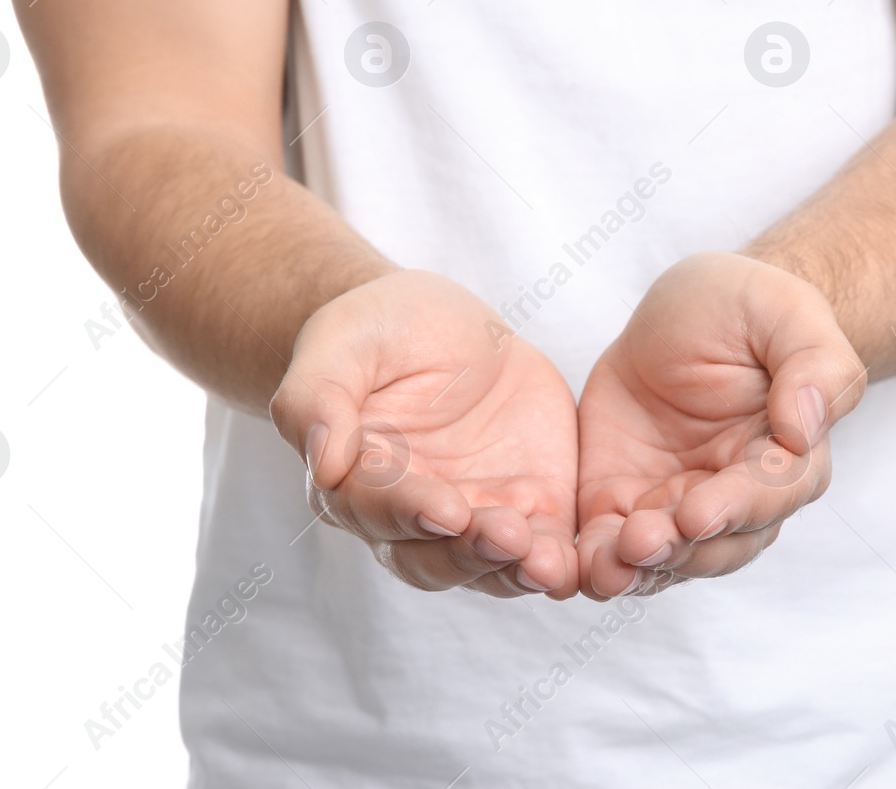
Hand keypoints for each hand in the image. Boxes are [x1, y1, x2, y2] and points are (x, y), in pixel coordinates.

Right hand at [269, 270, 579, 598]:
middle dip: (470, 553)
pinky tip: (579, 561)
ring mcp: (473, 515)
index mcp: (356, 481)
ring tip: (548, 563)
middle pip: (435, 555)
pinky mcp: (528, 504)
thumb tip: (320, 457)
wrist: (436, 325)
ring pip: (490, 564)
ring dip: (516, 569)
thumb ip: (316, 396)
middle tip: (506, 537)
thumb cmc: (374, 332)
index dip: (409, 511)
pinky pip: (544, 544)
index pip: (378, 508)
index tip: (444, 509)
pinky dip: (559, 559)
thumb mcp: (339, 342)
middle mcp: (411, 517)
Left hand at [576, 252, 865, 598]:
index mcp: (787, 456)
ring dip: (637, 568)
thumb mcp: (785, 312)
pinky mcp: (623, 502)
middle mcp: (737, 496)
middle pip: (717, 542)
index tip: (697, 513)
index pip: (770, 494)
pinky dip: (597, 561)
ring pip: (668, 557)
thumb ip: (814, 365)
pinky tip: (577, 566)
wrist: (683, 311)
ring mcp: (679, 505)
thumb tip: (806, 427)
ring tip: (606, 566)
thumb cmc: (746, 307)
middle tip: (641, 543)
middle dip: (680, 549)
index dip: (734, 508)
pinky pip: (612, 544)